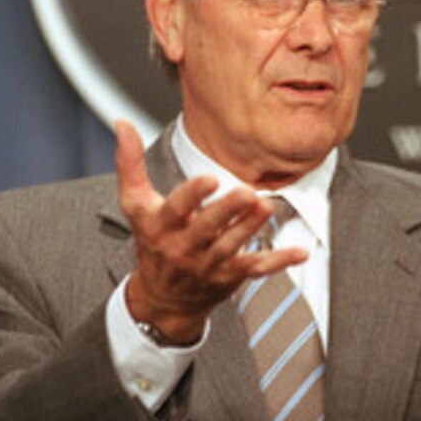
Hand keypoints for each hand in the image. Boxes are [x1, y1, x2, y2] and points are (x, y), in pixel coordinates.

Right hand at [114, 120, 307, 344]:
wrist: (162, 298)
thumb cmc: (152, 241)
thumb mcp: (135, 205)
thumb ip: (130, 163)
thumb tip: (122, 123)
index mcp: (161, 226)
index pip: (175, 209)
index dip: (191, 196)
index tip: (209, 179)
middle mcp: (183, 248)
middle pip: (206, 229)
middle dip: (226, 212)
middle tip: (247, 194)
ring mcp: (208, 265)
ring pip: (231, 246)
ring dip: (250, 228)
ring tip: (267, 207)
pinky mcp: (230, 276)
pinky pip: (256, 269)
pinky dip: (278, 261)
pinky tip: (299, 252)